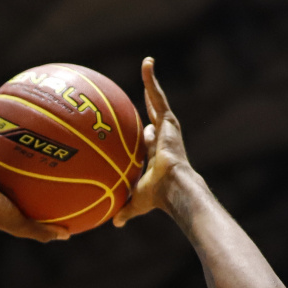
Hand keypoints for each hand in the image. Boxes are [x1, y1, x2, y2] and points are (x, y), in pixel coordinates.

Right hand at [0, 115, 68, 241]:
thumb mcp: (23, 225)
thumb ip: (44, 231)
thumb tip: (68, 236)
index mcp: (4, 194)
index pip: (23, 185)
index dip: (37, 177)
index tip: (57, 168)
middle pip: (10, 161)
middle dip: (24, 151)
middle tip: (43, 138)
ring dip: (3, 133)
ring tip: (19, 118)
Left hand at [113, 57, 194, 226]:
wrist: (173, 188)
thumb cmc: (158, 198)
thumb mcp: (136, 203)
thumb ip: (125, 210)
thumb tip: (114, 224)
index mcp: (158, 156)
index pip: (151, 142)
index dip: (147, 136)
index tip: (143, 132)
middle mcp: (164, 139)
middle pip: (156, 117)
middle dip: (151, 105)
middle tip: (146, 93)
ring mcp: (167, 128)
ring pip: (158, 100)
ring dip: (152, 83)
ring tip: (147, 64)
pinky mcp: (169, 120)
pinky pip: (158, 95)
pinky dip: (152, 79)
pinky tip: (146, 63)